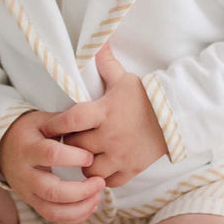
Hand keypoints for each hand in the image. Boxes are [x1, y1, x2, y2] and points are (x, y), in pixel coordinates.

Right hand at [0, 110, 106, 223]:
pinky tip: (90, 206)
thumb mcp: (42, 121)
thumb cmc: (30, 132)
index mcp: (29, 148)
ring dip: (79, 208)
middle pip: (52, 190)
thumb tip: (90, 123)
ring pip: (52, 210)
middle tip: (100, 182)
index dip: (74, 158)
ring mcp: (27, 191)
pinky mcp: (32, 202)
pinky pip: (53, 217)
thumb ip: (64, 122)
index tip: (91, 156)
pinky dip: (74, 217)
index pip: (51, 155)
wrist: (4, 148)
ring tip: (97, 197)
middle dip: (80, 191)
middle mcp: (25, 174)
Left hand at [41, 43, 167, 188]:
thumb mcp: (124, 78)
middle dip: (70, 142)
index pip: (71, 120)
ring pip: (89, 169)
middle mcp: (110, 136)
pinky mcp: (132, 169)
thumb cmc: (147, 97)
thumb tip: (96, 41)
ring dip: (84, 162)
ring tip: (87, 154)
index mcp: (104, 112)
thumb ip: (105, 62)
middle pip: (76, 146)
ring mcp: (121, 155)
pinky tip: (103, 166)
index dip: (55, 124)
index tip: (47, 126)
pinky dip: (103, 177)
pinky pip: (109, 182)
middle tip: (71, 137)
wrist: (177, 115)